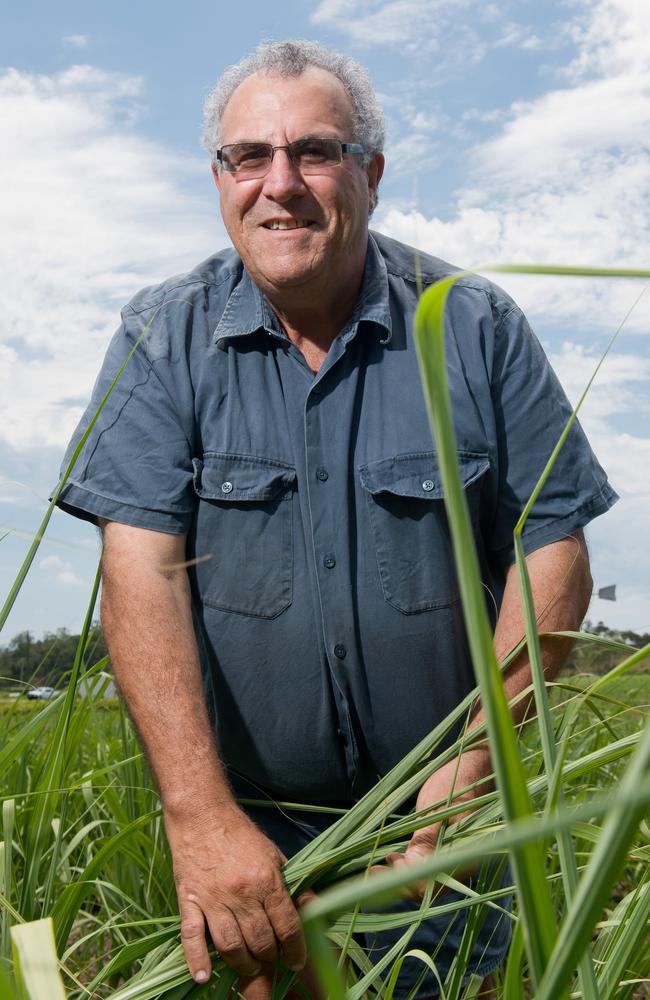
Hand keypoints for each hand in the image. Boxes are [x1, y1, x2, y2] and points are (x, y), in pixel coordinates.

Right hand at [165, 802, 306, 983]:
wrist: (202, 815)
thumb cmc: (240, 834)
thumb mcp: (273, 854)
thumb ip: (289, 884)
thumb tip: (308, 909)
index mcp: (265, 880)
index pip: (287, 925)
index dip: (295, 949)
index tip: (296, 960)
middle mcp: (241, 893)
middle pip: (260, 941)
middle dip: (269, 957)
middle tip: (271, 958)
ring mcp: (213, 899)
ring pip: (230, 946)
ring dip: (243, 964)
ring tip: (250, 965)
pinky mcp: (189, 901)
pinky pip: (191, 938)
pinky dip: (196, 960)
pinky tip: (202, 976)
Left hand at [377, 748, 492, 901]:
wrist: (471, 767)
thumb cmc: (456, 782)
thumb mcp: (437, 808)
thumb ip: (426, 840)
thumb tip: (413, 869)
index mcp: (466, 854)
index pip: (433, 884)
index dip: (407, 879)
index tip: (387, 862)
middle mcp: (463, 862)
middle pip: (428, 886)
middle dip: (399, 880)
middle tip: (372, 869)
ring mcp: (455, 857)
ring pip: (426, 878)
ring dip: (401, 874)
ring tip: (378, 865)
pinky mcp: (446, 850)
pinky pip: (427, 865)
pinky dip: (409, 865)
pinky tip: (394, 856)